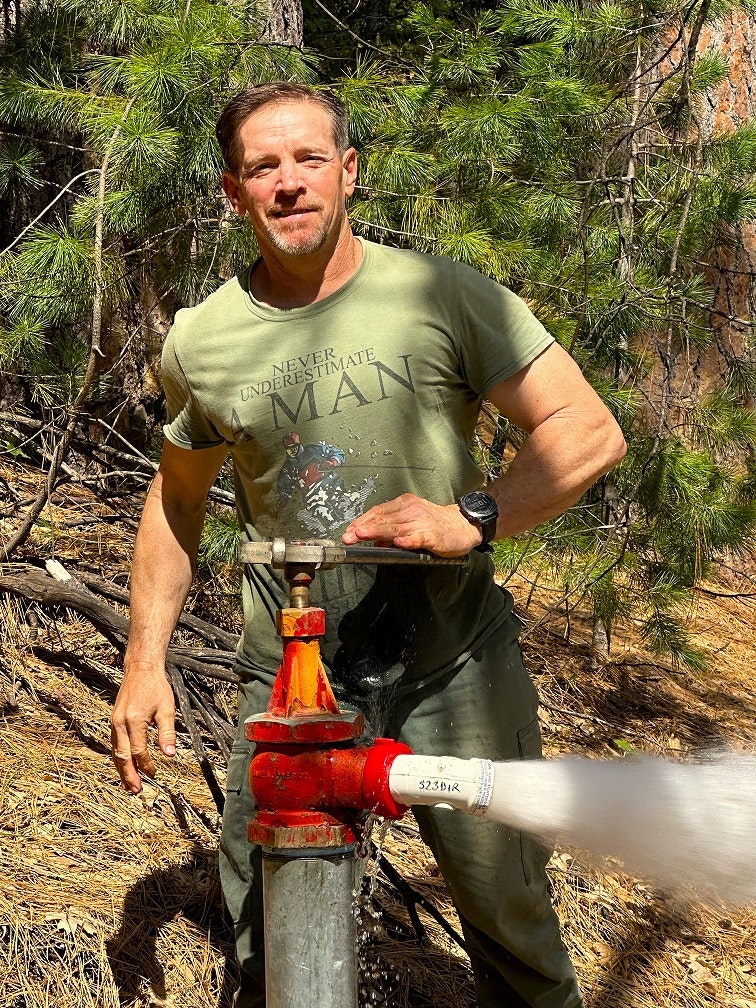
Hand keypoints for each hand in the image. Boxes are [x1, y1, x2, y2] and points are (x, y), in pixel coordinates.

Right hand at [111, 661, 175, 793]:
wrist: (141, 669)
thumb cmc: (156, 687)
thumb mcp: (167, 709)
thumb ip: (167, 733)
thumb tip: (170, 754)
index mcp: (134, 720)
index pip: (138, 751)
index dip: (146, 765)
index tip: (155, 774)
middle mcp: (120, 723)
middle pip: (122, 756)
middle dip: (129, 775)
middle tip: (136, 791)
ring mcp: (114, 722)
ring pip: (116, 752)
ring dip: (122, 770)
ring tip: (129, 786)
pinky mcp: (114, 721)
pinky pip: (115, 744)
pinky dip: (119, 758)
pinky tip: (125, 766)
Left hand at [342, 493, 482, 557]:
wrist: (464, 525)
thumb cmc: (436, 524)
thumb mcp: (411, 522)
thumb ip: (392, 530)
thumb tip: (374, 540)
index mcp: (404, 504)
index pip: (378, 511)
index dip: (362, 521)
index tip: (349, 530)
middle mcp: (411, 510)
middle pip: (383, 519)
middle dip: (363, 528)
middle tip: (348, 536)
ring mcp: (422, 522)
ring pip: (396, 527)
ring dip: (377, 532)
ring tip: (362, 536)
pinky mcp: (433, 535)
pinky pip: (418, 537)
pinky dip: (408, 540)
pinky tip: (399, 542)